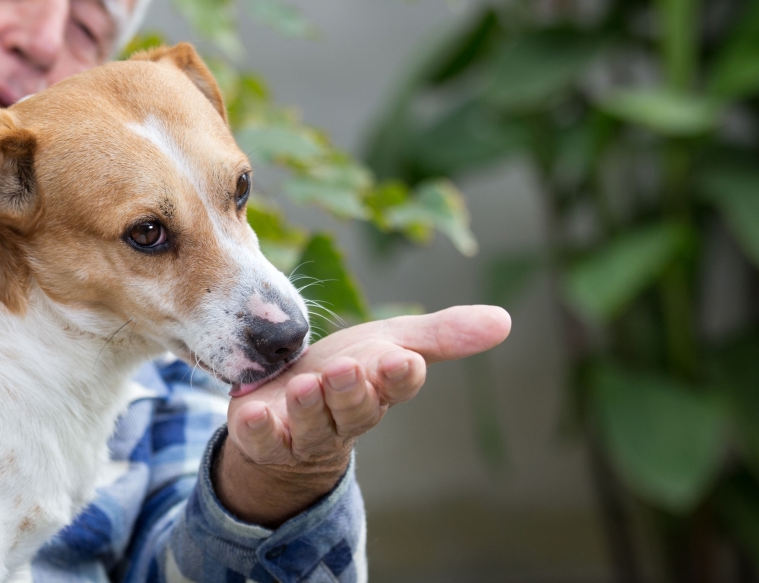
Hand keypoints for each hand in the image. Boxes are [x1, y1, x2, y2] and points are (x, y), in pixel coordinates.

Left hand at [214, 305, 510, 526]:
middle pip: (354, 411)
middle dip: (351, 392)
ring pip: (311, 426)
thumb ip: (442, 335)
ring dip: (308, 408)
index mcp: (378, 389)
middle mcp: (343, 417)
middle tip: (347, 369)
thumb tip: (506, 320)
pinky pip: (260, 439)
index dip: (399, 376)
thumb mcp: (391, 343)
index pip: (396, 385)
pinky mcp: (261, 437)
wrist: (286, 402)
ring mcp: (302, 432)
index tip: (402, 360)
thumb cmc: (345, 368)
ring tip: (305, 385)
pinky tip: (253, 411)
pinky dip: (257, 428)